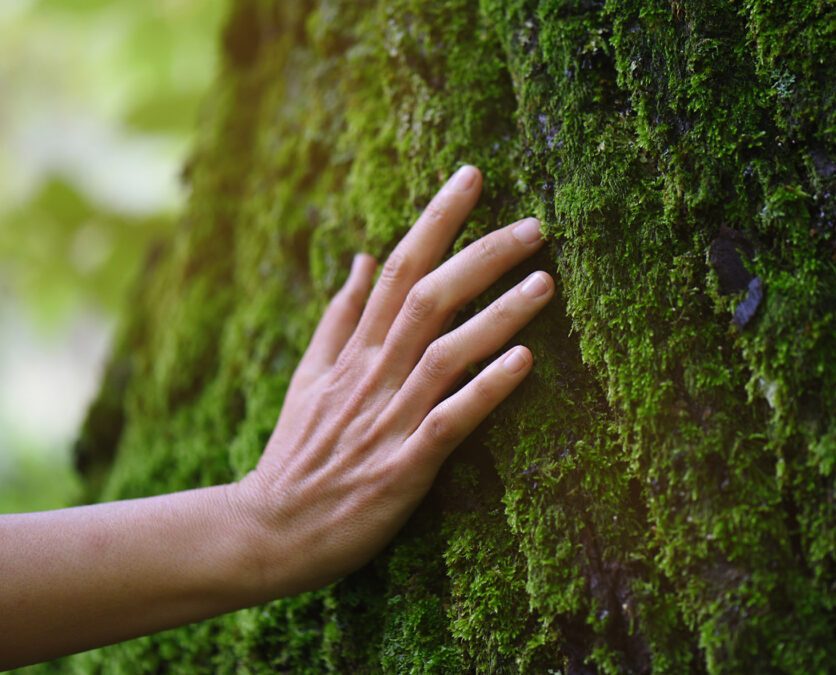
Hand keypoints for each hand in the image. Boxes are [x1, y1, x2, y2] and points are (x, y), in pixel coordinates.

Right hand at [232, 165, 552, 594]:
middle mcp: (373, 374)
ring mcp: (388, 419)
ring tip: (545, 282)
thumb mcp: (309, 376)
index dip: (437, 220)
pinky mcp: (403, 467)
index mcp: (354, 351)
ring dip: (497, 315)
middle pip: (428, 298)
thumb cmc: (299, 454)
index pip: (398, 267)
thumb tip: (361, 257)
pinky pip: (449, 421)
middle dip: (481, 256)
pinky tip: (524, 362)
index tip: (473, 177)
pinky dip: (485, 390)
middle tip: (534, 226)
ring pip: (445, 353)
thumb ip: (339, 317)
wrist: (269, 531)